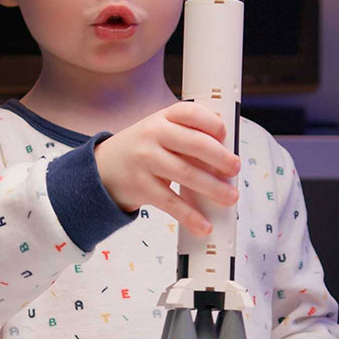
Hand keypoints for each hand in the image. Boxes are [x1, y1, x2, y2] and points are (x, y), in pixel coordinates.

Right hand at [93, 102, 240, 236]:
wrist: (104, 168)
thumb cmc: (144, 148)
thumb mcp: (160, 130)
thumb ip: (188, 134)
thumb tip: (227, 153)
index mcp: (162, 117)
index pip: (190, 113)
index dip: (212, 123)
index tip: (225, 134)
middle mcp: (153, 135)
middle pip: (194, 144)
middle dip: (221, 158)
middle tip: (235, 169)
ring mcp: (145, 160)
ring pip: (187, 174)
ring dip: (214, 188)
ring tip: (230, 197)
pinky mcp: (142, 186)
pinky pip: (171, 202)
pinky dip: (190, 216)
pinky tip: (204, 225)